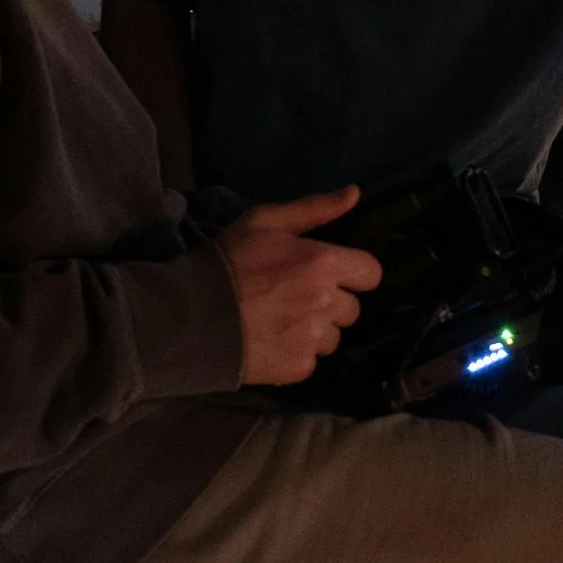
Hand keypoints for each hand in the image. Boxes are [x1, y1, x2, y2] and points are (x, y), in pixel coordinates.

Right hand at [215, 185, 382, 386]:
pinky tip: (272, 341)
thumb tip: (355, 194)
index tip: (330, 274)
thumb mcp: (266, 221)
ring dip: (316, 330)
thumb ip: (315, 209)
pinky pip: (312, 361)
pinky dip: (297, 353)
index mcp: (323, 264)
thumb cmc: (229, 260)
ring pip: (334, 337)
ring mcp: (312, 339)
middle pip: (352, 309)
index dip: (353, 273)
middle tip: (297, 296)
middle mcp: (325, 303)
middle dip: (332, 302)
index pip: (371, 273)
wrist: (191, 314)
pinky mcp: (298, 368)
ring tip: (282, 321)